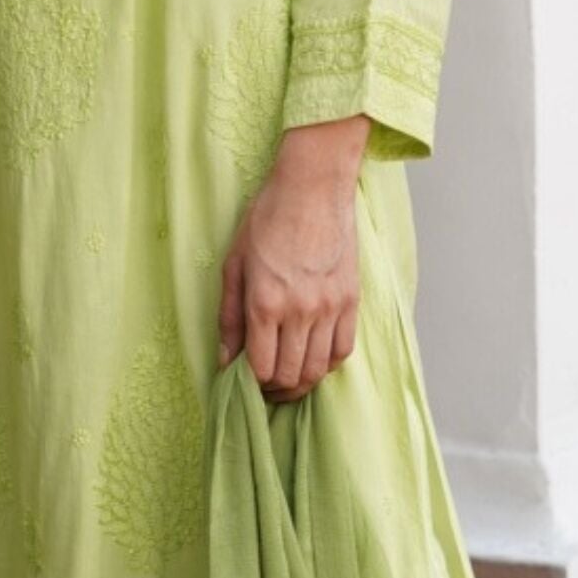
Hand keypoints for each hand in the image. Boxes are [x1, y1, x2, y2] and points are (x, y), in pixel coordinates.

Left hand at [217, 116, 368, 398]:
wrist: (313, 187)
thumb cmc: (267, 219)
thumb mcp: (234, 264)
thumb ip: (229, 317)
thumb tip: (226, 360)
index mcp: (265, 303)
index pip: (262, 369)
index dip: (252, 385)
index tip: (246, 383)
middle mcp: (299, 311)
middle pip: (291, 375)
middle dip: (275, 390)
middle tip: (265, 388)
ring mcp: (330, 307)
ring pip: (318, 369)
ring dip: (301, 383)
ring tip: (288, 380)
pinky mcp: (351, 300)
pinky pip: (343, 350)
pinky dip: (327, 364)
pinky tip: (314, 360)